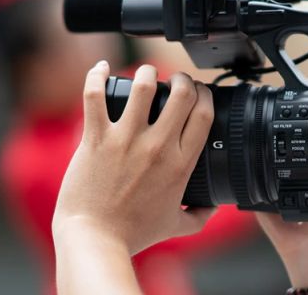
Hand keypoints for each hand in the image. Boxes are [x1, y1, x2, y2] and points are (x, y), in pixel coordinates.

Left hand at [52, 62, 215, 254]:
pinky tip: (101, 67)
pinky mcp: (96, 138)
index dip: (205, 94)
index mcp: (181, 163)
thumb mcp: (176, 226)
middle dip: (182, 78)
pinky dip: (97, 76)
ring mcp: (126, 140)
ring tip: (144, 73)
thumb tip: (214, 208)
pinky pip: (95, 95)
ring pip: (143, 86)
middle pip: (182, 93)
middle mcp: (158, 147)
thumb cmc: (132, 234)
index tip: (200, 93)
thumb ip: (200, 215)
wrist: (94, 239)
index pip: (204, 113)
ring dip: (146, 72)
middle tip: (175, 80)